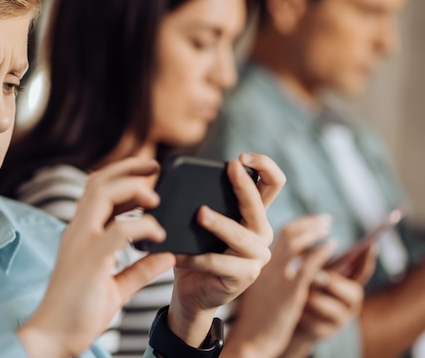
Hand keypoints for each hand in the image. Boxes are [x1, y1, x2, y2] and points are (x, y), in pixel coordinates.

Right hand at [18, 158, 175, 356]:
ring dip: (132, 189)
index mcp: (81, 234)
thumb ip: (140, 269)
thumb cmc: (78, 313)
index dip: (122, 175)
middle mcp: (78, 232)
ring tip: (156, 198)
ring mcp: (81, 244)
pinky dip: (142, 226)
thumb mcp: (117, 287)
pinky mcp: (90, 261)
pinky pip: (118, 231)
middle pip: (98, 182)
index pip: (96, 190)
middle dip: (128, 168)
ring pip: (102, 195)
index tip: (148, 172)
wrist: (52, 338)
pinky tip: (159, 235)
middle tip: (156, 166)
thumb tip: (167, 255)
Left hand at [167, 153, 283, 346]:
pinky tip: (176, 254)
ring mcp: (256, 256)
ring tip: (200, 214)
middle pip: (259, 204)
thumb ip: (200, 200)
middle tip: (230, 168)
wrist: (191, 291)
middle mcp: (261, 232)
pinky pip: (218, 263)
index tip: (240, 158)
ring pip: (241, 235)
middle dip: (244, 184)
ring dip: (220, 223)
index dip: (264, 165)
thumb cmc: (195, 250)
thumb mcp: (199, 222)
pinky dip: (195, 258)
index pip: (272, 182)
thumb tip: (178, 177)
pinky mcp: (244, 277)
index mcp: (253, 213)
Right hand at [222, 215, 335, 357]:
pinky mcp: (290, 292)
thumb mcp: (258, 287)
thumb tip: (283, 260)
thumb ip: (269, 271)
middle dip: (308, 222)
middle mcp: (264, 264)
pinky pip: (308, 265)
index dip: (297, 223)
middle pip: (287, 233)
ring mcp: (277, 277)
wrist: (250, 339)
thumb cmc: (255, 316)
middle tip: (325, 220)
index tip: (312, 221)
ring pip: (296, 243)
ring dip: (315, 231)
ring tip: (329, 229)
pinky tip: (331, 246)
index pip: (276, 234)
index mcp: (255, 262)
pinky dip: (321, 251)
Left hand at [282, 244, 374, 357]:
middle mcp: (349, 302)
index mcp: (347, 284)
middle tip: (314, 275)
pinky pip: (312, 320)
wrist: (285, 321)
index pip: (362, 270)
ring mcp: (339, 320)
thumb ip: (318, 264)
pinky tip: (291, 310)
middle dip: (332, 282)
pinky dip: (299, 312)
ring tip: (295, 293)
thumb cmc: (299, 290)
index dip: (368, 258)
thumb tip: (318, 252)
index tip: (372, 243)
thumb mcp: (309, 274)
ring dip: (309, 297)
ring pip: (328, 305)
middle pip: (352, 292)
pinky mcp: (323, 332)